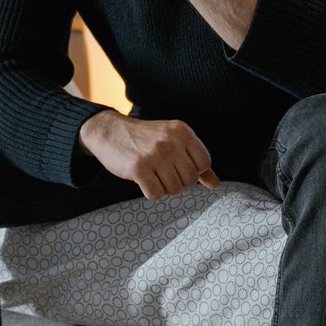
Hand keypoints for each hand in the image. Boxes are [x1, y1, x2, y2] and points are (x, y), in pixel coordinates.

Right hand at [78, 110, 219, 199]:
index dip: (193, 171)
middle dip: (178, 181)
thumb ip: (196, 160)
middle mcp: (171, 141)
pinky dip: (150, 192)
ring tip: (152, 173)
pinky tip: (143, 179)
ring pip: (174, 189)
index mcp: (182, 131)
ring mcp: (155, 154)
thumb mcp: (173, 141)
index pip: (204, 163)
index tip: (178, 166)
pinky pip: (156, 194)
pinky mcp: (138, 168)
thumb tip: (215, 184)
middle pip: (190, 179)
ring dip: (163, 187)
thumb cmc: (145, 139)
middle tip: (162, 171)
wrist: (109, 131)